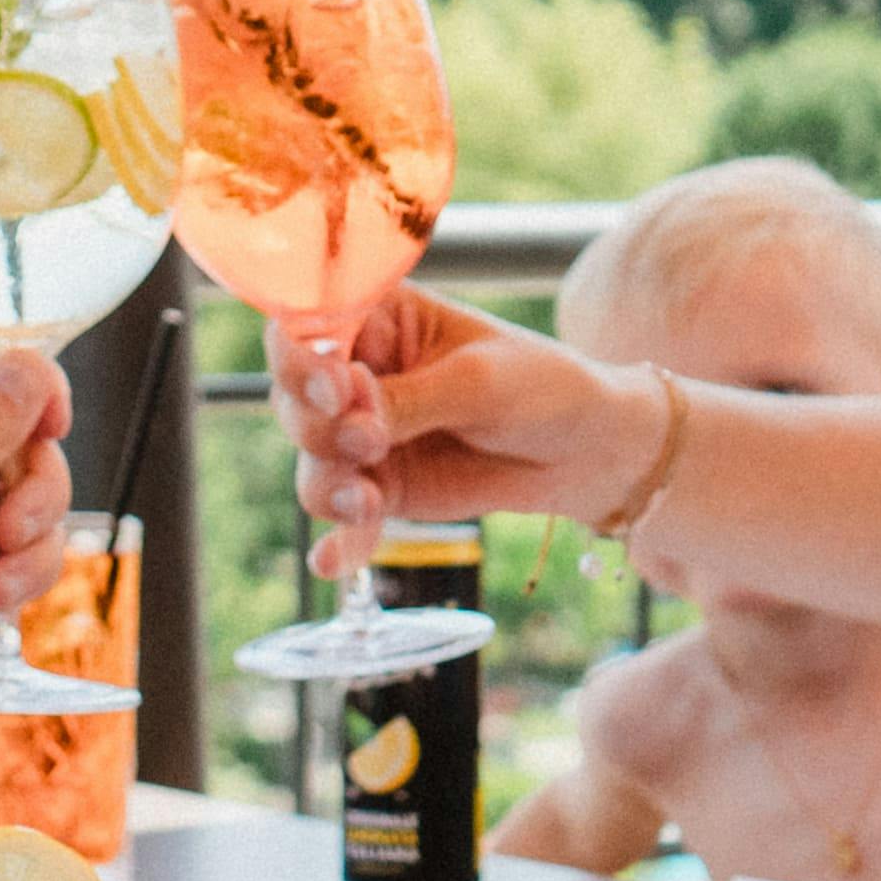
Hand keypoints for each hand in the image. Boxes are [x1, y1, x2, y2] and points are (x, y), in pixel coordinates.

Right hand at [279, 289, 647, 546]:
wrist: (584, 451)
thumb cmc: (541, 387)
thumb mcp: (479, 382)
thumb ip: (410, 399)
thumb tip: (349, 416)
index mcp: (380, 317)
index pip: (311, 325)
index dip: (305, 357)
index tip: (337, 390)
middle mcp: (359, 371)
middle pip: (295, 397)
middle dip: (318, 427)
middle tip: (366, 445)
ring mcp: (364, 433)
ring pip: (312, 459)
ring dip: (328, 484)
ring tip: (366, 504)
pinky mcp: (381, 486)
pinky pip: (344, 515)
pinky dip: (338, 541)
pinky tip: (331, 564)